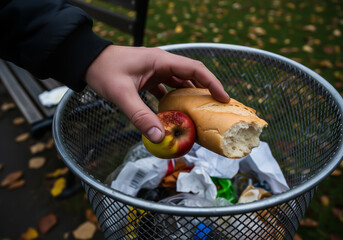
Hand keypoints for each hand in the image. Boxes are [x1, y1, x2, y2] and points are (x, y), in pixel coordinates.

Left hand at [85, 45, 229, 142]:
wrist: (88, 61)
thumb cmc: (103, 70)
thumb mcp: (121, 94)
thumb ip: (139, 115)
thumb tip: (157, 137)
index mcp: (160, 61)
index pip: (194, 69)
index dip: (212, 83)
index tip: (223, 98)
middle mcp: (161, 63)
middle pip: (191, 76)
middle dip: (204, 91)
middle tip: (215, 110)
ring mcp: (155, 69)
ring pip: (180, 82)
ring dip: (189, 96)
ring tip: (198, 113)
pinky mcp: (149, 77)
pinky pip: (167, 87)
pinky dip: (173, 99)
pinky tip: (174, 113)